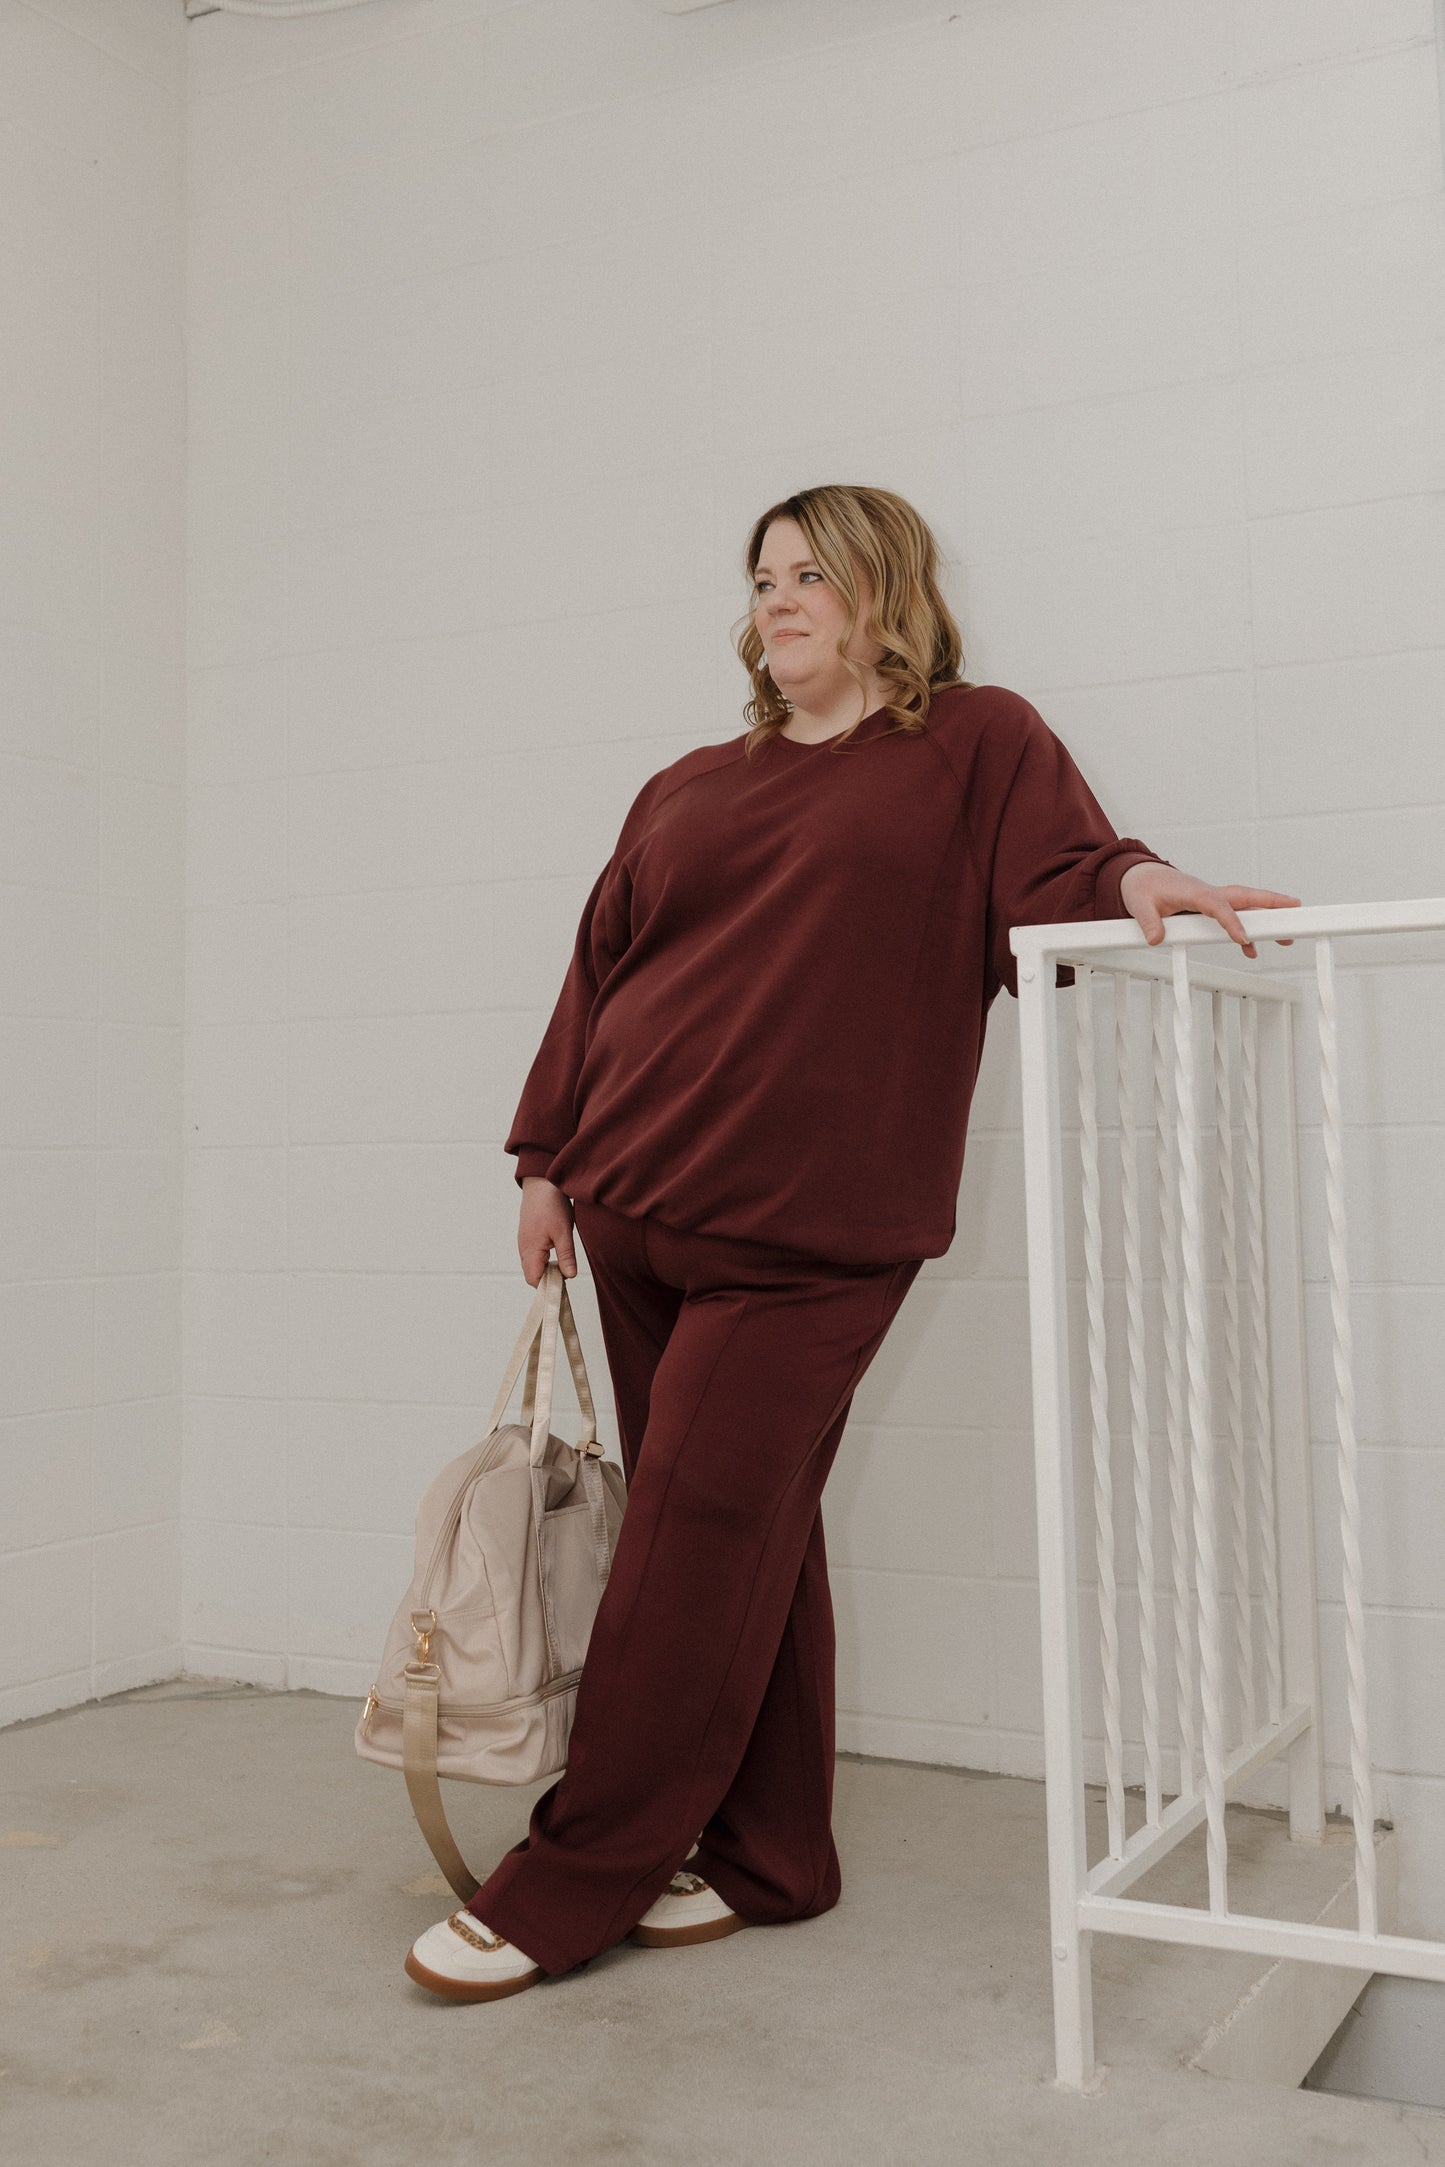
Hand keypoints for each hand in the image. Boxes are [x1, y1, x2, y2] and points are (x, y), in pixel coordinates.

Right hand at [519, 1174, 577, 1286]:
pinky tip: (558, 1253)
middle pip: (533, 1274)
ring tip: (564, 1265)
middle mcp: (524, 1248)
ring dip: (547, 1269)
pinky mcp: (529, 1236)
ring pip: (534, 1265)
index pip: (533, 1280)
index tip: (563, 1287)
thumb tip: (569, 1277)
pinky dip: (545, 1259)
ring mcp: (525, 1242)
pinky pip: (534, 1255)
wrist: (542, 1182)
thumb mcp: (564, 1232)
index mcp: (530, 1250)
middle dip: (548, 1280)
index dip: (547, 1287)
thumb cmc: (551, 1204)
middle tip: (567, 1276)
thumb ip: (566, 1256)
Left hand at [1118, 862, 1300, 960]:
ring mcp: (1212, 899)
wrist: (1141, 877)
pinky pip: (1234, 917)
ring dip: (1266, 918)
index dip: (1232, 921)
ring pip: (1245, 905)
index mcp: (1193, 891)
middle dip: (1271, 902)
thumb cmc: (1143, 887)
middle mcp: (1208, 892)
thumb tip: (1156, 939)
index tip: (1244, 938)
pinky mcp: (1210, 907)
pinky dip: (1244, 932)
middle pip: (1245, 896)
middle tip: (1296, 910)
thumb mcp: (1139, 905)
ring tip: (1287, 936)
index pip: (1217, 905)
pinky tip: (1251, 949)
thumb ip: (1148, 922)